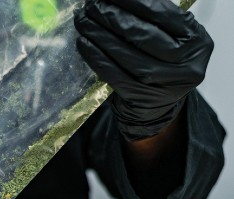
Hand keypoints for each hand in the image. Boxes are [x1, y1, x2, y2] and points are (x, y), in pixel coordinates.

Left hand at [74, 0, 212, 140]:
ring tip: (84, 22)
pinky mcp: (141, 97)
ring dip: (99, 35)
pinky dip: (96, 57)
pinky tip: (84, 43)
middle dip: (112, 17)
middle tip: (92, 6)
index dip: (133, 2)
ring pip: (126, 54)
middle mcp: (186, 63)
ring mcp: (163, 84)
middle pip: (141, 34)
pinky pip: (114, 74)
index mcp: (196, 41)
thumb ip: (154, 19)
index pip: (161, 14)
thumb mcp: (171, 38)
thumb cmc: (162, 63)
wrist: (157, 105)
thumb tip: (117, 1)